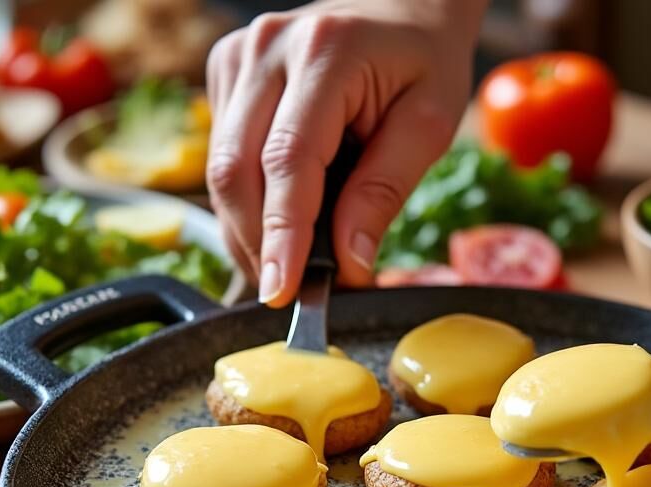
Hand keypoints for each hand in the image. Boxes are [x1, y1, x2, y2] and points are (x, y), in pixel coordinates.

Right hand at [205, 0, 483, 306]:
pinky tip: (280, 215)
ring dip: (248, 229)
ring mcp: (238, 57)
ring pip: (220, 169)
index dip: (282, 234)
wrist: (404, 4)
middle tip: (290, 294)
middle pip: (236, 170)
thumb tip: (350, 264)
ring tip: (288, 263)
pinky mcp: (226, 72)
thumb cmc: (424, 61)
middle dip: (258, 244)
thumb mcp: (430, 125)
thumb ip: (385, 192)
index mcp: (326, 53)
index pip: (288, 161)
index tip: (282, 291)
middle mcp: (267, 48)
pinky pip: (221, 154)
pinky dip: (247, 199)